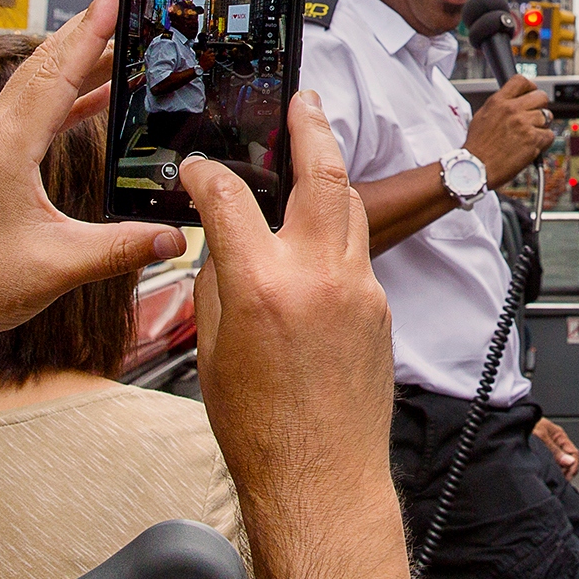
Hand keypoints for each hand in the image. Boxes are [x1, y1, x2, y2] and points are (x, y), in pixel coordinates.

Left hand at [0, 0, 185, 333]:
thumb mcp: (56, 267)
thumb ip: (119, 249)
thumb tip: (172, 237)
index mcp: (6, 148)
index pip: (57, 75)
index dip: (88, 32)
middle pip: (45, 66)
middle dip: (84, 31)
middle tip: (116, 0)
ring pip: (37, 86)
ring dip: (78, 63)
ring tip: (118, 42)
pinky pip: (34, 112)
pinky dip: (68, 98)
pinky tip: (97, 99)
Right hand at [186, 106, 456, 578]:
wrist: (322, 478)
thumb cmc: (260, 430)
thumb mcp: (214, 349)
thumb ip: (219, 280)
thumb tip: (222, 237)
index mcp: (262, 285)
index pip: (228, 198)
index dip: (205, 174)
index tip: (197, 168)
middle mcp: (318, 276)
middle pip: (321, 174)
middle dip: (311, 127)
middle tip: (304, 101)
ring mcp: (359, 288)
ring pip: (348, 208)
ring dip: (330, 175)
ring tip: (315, 150)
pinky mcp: (381, 307)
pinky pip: (356, 254)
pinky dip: (334, 237)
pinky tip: (315, 244)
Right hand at [466, 74, 551, 178]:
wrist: (475, 168)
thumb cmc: (477, 147)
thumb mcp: (482, 116)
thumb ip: (500, 105)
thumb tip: (514, 100)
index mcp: (498, 102)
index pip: (521, 81)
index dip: (530, 87)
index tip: (531, 93)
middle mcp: (512, 110)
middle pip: (540, 96)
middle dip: (540, 106)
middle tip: (535, 116)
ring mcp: (524, 124)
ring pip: (547, 117)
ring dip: (541, 126)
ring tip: (530, 135)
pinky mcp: (533, 140)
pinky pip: (549, 135)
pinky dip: (544, 141)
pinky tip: (533, 146)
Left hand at [532, 416, 578, 477]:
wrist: (510, 422)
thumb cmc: (526, 423)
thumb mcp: (541, 436)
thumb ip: (555, 450)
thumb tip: (569, 462)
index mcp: (559, 436)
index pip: (574, 454)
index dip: (572, 467)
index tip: (565, 478)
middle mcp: (556, 442)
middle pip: (568, 461)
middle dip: (564, 471)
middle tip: (556, 480)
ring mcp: (548, 447)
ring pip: (559, 463)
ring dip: (556, 471)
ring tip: (547, 477)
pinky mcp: (540, 452)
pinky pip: (550, 463)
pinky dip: (548, 470)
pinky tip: (542, 474)